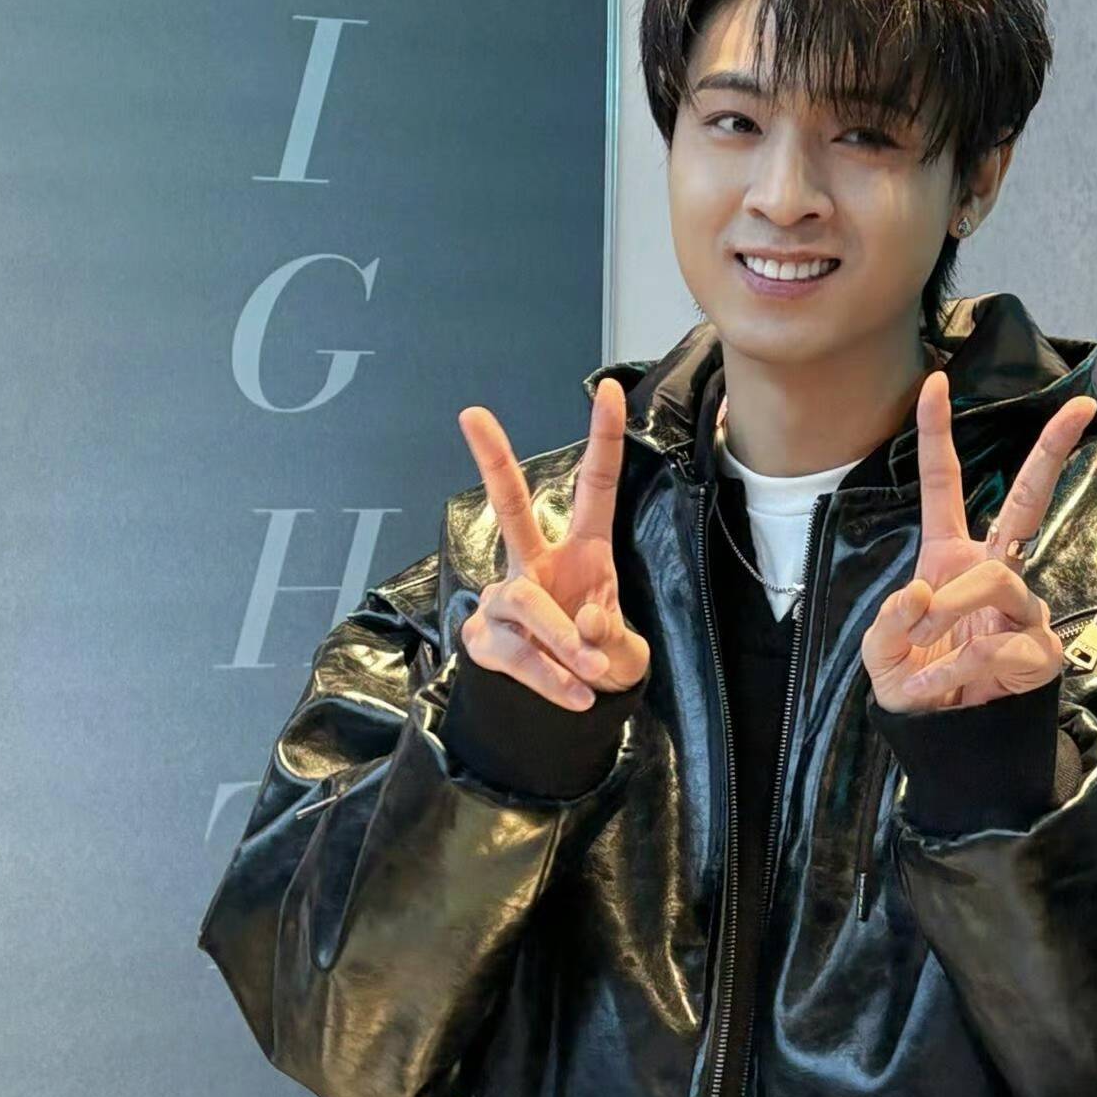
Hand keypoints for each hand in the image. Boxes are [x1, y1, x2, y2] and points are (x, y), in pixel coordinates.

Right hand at [455, 378, 650, 711]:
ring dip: (563, 641)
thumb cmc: (600, 659)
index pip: (596, 487)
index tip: (610, 389)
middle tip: (472, 413)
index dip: (603, 439)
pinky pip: (518, 653)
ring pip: (527, 603)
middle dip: (493, 460)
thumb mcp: (625, 654)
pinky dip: (552, 677)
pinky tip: (576, 695)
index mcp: (584, 551)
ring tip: (591, 671)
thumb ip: (611, 639)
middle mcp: (537, 565)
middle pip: (511, 506)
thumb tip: (583, 622)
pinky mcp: (486, 638)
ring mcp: (506, 599)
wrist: (570, 707)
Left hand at [861, 371, 1096, 713]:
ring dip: (951, 616)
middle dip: (1052, 450)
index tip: (936, 383)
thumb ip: (890, 623)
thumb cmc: (919, 685)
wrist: (950, 744)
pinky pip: (1001, 640)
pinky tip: (952, 688)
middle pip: (1029, 499)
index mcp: (950, 557)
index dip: (938, 434)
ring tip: (929, 656)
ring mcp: (1024, 606)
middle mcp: (994, 570)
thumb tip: (924, 593)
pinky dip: (962, 667)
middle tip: (1082, 408)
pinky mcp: (1042, 648)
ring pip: (995, 580)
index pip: (946, 486)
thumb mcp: (882, 657)